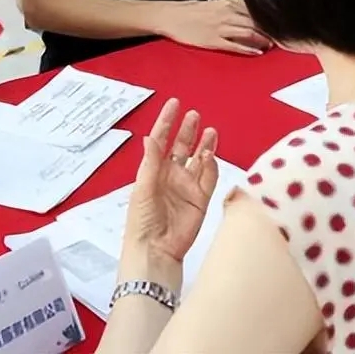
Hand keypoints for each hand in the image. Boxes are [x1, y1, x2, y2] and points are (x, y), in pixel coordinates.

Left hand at [123, 98, 218, 265]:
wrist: (156, 249)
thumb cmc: (142, 221)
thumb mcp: (143, 188)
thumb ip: (151, 162)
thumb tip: (150, 137)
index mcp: (153, 170)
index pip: (161, 140)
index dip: (166, 122)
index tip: (174, 104)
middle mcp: (171, 175)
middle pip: (182, 147)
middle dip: (188, 130)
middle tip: (194, 115)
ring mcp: (187, 187)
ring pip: (199, 160)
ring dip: (204, 145)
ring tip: (210, 131)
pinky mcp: (201, 199)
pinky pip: (209, 178)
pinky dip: (211, 166)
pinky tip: (211, 155)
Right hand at [161, 0, 270, 55]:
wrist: (169, 16)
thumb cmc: (188, 10)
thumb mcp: (211, 3)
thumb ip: (228, 6)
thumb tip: (242, 11)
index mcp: (227, 4)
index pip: (254, 10)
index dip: (267, 18)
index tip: (278, 23)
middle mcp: (226, 14)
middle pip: (255, 22)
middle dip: (269, 30)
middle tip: (281, 36)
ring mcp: (220, 28)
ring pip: (248, 33)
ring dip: (262, 40)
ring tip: (272, 46)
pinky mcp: (213, 40)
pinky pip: (235, 45)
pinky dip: (248, 49)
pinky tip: (257, 52)